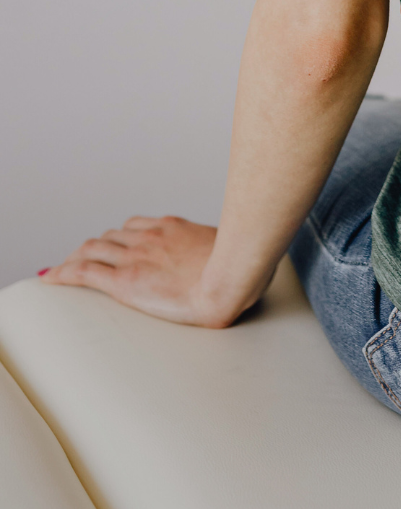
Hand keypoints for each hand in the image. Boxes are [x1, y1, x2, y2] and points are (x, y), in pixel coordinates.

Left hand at [40, 215, 240, 327]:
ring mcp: (136, 256)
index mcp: (172, 227)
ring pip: (92, 250)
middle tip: (84, 259)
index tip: (113, 244)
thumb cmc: (238, 266)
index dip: (119, 237)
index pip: (134, 227)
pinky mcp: (125, 281)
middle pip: (110, 237)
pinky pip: (84, 272)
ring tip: (65, 269)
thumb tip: (227, 253)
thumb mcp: (227, 247)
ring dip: (76, 258)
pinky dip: (64, 273)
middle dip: (94, 247)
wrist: (232, 278)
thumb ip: (214, 248)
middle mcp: (149, 237)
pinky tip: (53, 278)